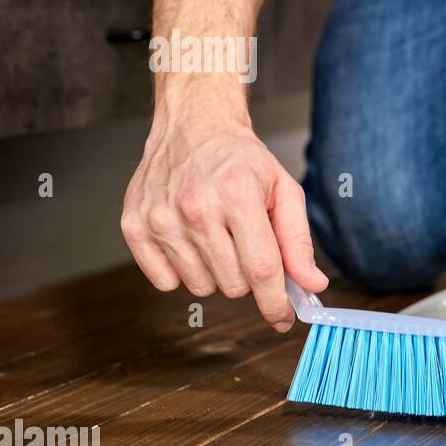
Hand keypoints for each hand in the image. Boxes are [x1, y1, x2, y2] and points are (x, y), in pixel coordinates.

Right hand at [120, 112, 328, 330]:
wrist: (193, 127)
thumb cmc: (241, 160)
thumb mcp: (284, 191)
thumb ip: (298, 242)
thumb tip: (312, 285)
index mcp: (238, 195)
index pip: (262, 269)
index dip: (276, 303)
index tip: (284, 319)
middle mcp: (196, 207)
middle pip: (233, 284)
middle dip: (248, 276)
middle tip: (245, 244)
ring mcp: (161, 217)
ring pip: (201, 286)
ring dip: (215, 271)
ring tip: (216, 235)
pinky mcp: (134, 226)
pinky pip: (165, 282)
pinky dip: (181, 270)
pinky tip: (189, 240)